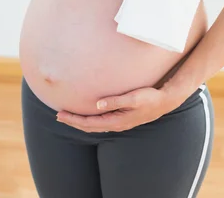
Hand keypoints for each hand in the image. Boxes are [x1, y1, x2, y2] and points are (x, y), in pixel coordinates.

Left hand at [56, 83, 182, 132]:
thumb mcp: (133, 97)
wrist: (164, 101)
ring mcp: (119, 122)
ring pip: (94, 125)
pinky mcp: (121, 118)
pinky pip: (101, 121)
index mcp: (116, 121)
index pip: (89, 123)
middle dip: (73, 122)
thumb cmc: (149, 97)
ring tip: (68, 116)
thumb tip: (97, 105)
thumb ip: (115, 101)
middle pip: (89, 126)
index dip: (74, 120)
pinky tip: (88, 114)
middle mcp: (116, 124)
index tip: (61, 114)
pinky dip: (90, 119)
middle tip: (58, 116)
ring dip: (80, 121)